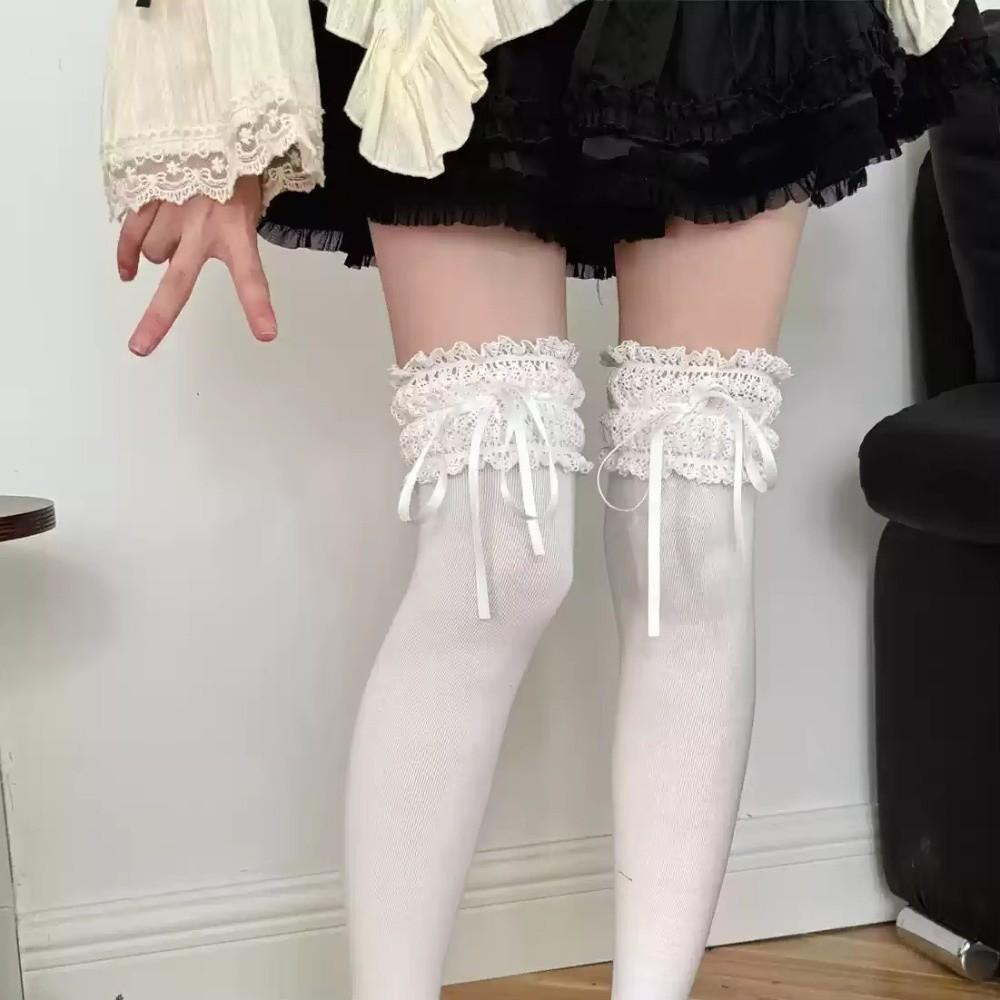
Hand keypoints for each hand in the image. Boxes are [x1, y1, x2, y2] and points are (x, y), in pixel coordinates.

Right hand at [116, 176, 276, 356]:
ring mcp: (171, 210)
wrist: (213, 117)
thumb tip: (153, 268)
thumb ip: (231, 233)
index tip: (267, 333)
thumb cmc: (237, 167)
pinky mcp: (148, 194)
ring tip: (182, 230)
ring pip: (153, 254)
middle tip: (140, 347)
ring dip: (163, 252)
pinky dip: (126, 254)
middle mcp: (202, 225)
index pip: (251, 275)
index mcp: (236, 228)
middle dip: (158, 319)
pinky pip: (130, 234)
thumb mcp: (250, 202)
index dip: (258, 306)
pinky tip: (128, 273)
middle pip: (178, 282)